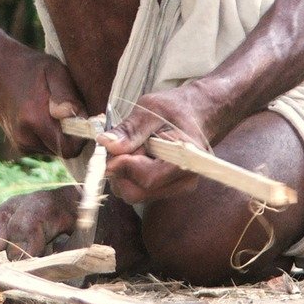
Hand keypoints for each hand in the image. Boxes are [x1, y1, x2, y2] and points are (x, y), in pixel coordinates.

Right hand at [0, 40, 85, 159]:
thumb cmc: (29, 68)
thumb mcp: (53, 70)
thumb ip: (66, 95)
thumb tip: (75, 115)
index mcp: (35, 119)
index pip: (70, 148)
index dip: (82, 137)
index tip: (84, 118)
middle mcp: (26, 137)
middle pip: (64, 151)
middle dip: (73, 135)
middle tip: (71, 111)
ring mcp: (21, 143)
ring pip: (55, 149)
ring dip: (61, 135)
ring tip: (55, 110)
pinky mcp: (19, 144)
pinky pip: (45, 146)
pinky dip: (50, 135)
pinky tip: (45, 115)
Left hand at [100, 87, 213, 203]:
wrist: (197, 115)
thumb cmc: (177, 109)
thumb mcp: (151, 109)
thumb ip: (130, 129)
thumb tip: (106, 144)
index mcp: (185, 161)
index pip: (147, 178)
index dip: (123, 165)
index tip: (112, 147)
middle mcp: (183, 182)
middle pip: (136, 192)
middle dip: (121, 170)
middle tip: (126, 145)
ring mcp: (175, 189)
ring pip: (133, 193)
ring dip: (124, 172)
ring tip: (137, 147)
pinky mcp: (165, 190)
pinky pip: (137, 190)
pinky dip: (129, 175)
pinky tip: (140, 156)